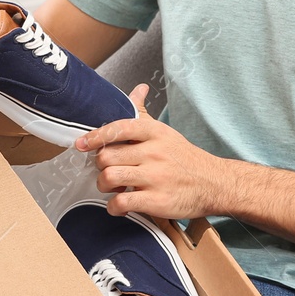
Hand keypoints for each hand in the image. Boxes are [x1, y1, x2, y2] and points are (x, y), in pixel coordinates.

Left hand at [77, 85, 231, 219]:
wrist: (214, 184)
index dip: (95, 136)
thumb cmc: (184, 159)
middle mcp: (154, 152)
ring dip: (104, 186)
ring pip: (110, 177)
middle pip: (107, 156)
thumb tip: (139, 88)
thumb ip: (145, 113)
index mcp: (154, 133)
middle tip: (107, 171)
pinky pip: (122, 202)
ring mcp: (155, 177)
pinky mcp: (157, 200)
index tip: (81, 144)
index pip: (118, 128)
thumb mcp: (166, 132)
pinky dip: (114, 207)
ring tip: (112, 189)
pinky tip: (119, 206)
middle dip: (100, 166)